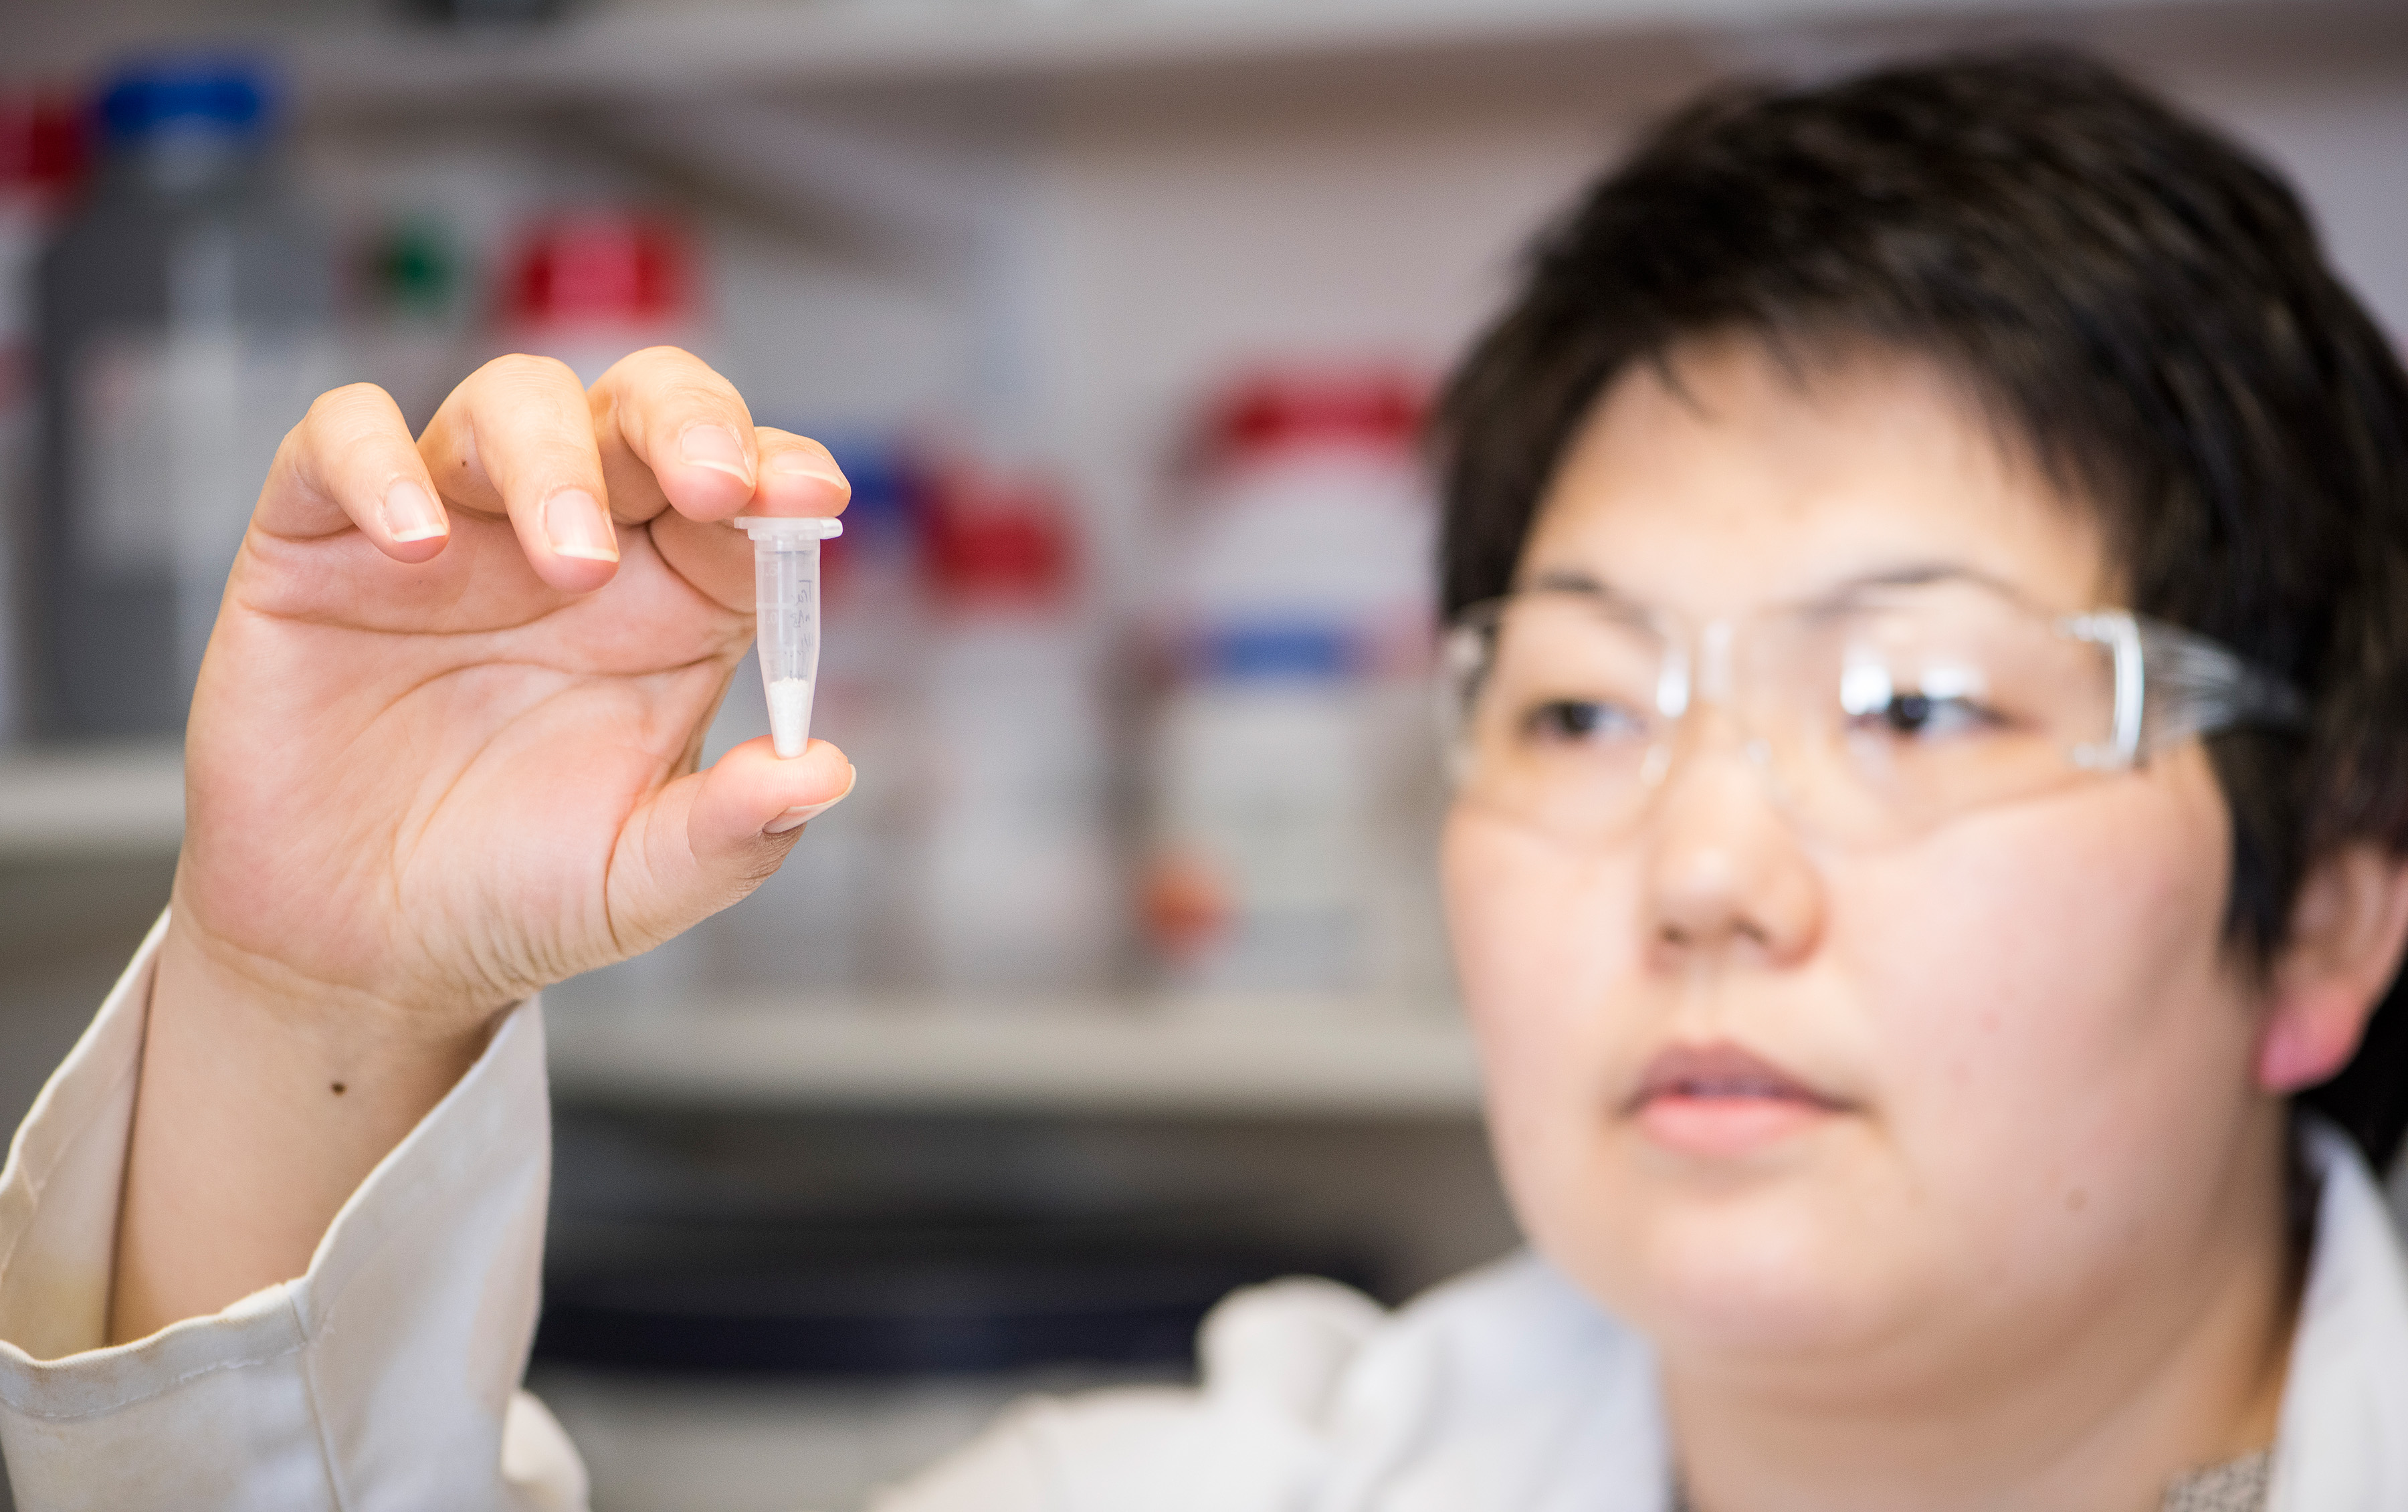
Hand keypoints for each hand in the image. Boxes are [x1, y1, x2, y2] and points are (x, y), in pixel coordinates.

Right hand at [174, 346, 852, 1035]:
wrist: (360, 954)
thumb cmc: (513, 894)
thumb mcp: (640, 880)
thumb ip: (735, 830)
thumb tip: (825, 772)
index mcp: (672, 602)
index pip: (744, 495)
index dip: (780, 475)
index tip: (809, 497)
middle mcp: (573, 540)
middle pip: (641, 408)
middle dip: (686, 419)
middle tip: (711, 482)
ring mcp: (451, 528)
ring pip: (510, 402)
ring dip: (552, 457)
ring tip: (573, 562)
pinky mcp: (320, 539)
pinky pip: (339, 439)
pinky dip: (377, 462)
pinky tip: (413, 544)